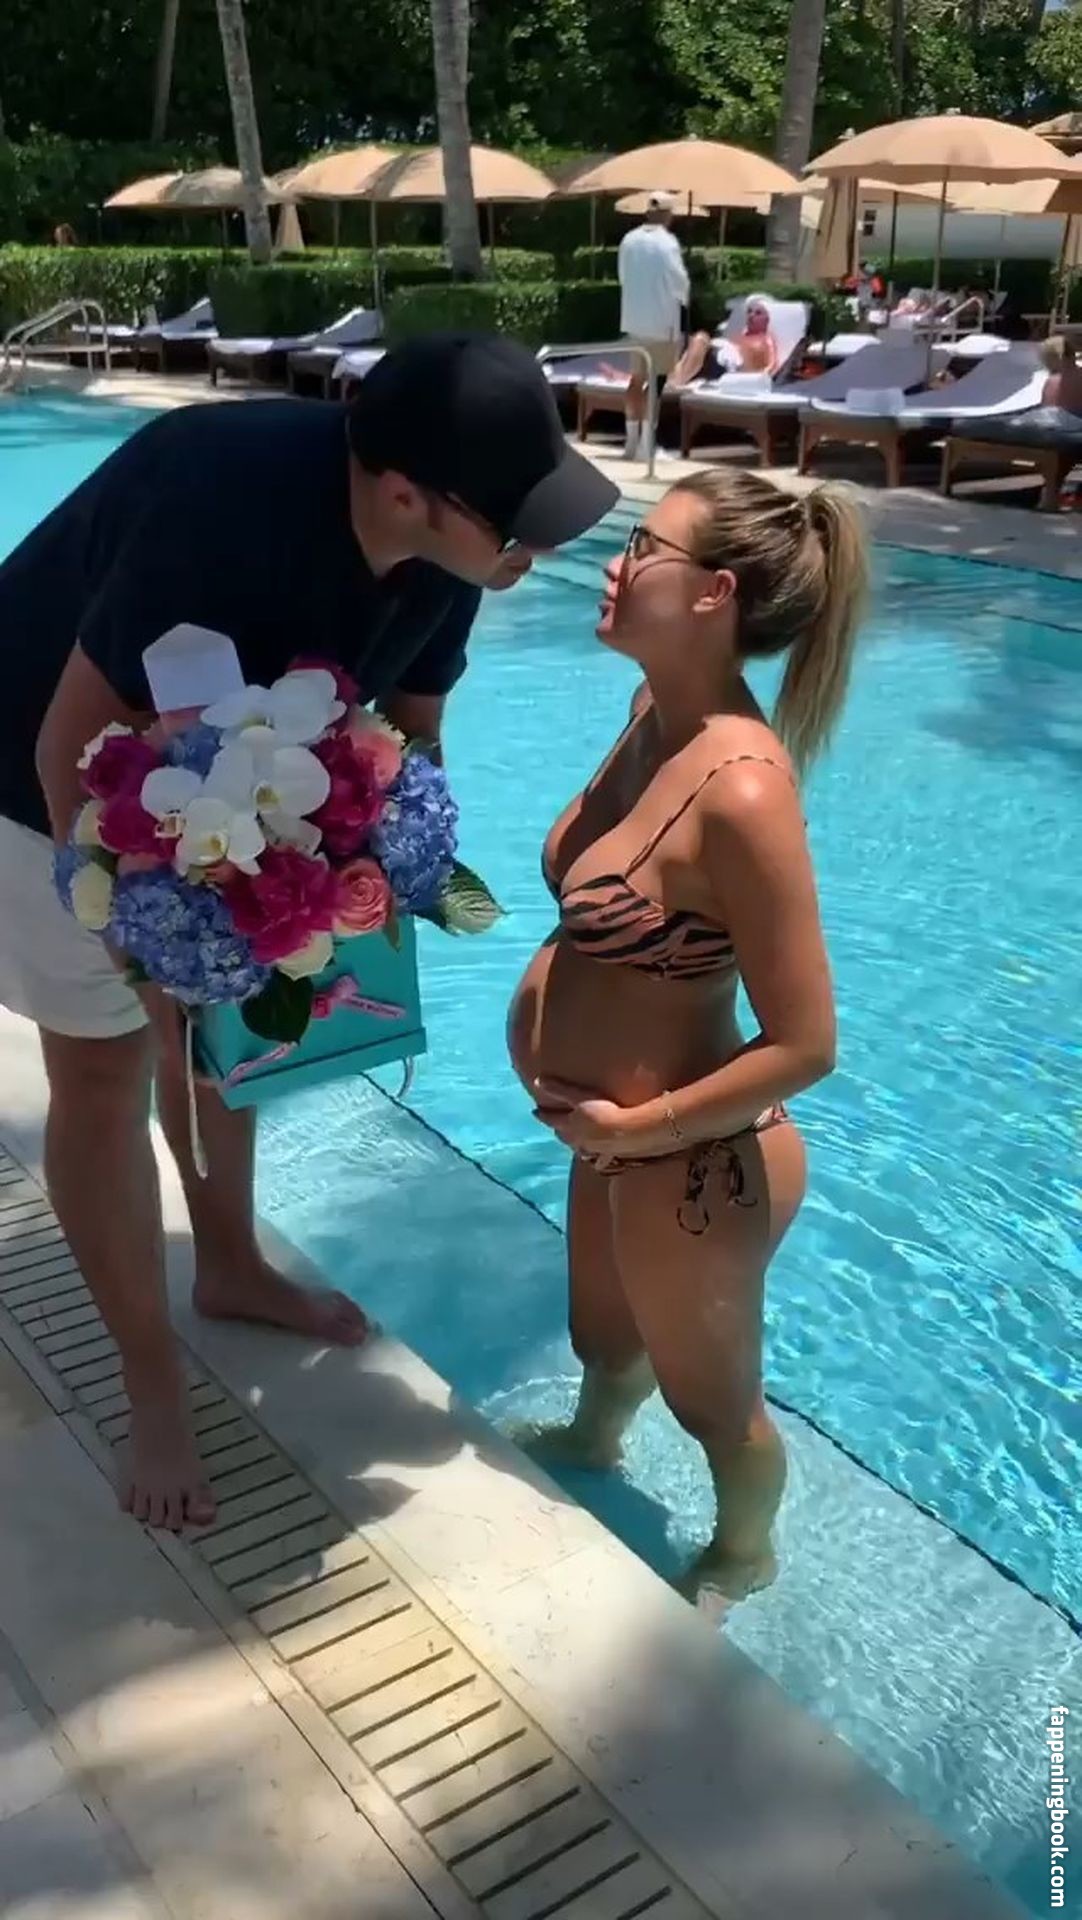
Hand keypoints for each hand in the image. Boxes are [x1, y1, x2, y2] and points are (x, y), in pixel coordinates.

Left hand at [532, 1078, 666, 1164]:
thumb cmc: (602, 1110)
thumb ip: (559, 1089)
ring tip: (574, 1143)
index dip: (543, 1114)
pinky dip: (596, 1159)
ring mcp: (591, 1148)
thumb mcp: (579, 1096)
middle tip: (554, 1126)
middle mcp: (577, 1139)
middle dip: (558, 1130)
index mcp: (570, 1124)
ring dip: (574, 1145)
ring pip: (578, 1147)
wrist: (625, 1132)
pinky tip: (597, 1162)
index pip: (552, 1118)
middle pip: (563, 1135)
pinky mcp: (606, 1155)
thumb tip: (537, 1080)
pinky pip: (598, 1159)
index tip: (535, 1111)